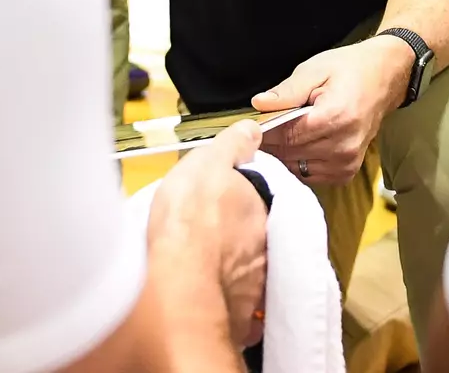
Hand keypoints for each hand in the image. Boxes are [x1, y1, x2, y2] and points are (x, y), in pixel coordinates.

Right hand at [148, 120, 268, 349]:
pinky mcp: (241, 318)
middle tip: (206, 231)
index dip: (239, 196)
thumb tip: (252, 130)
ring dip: (229, 266)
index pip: (260, 198)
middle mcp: (266, 247)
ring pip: (245, 270)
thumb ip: (233, 145)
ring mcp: (256, 284)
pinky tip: (202, 293)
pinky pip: (234, 303)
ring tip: (200, 264)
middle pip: (253, 234)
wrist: (181, 285)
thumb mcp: (208, 163)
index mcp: (262, 210)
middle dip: (235, 232)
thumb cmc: (190, 221)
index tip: (218, 200)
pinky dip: (222, 297)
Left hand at [252, 37, 415, 185]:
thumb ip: (287, 90)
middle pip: (289, 154)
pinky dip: (299, 163)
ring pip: (296, 167)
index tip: (253, 124)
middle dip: (272, 142)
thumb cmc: (350, 69)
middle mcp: (343, 145)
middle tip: (263, 128)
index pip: (286, 135)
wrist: (385, 78)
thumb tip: (259, 104)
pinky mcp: (347, 171)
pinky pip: (311, 175)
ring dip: (284, 154)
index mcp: (335, 117)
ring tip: (283, 134)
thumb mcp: (316, 69)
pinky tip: (300, 145)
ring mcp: (347, 162)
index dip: (265, 131)